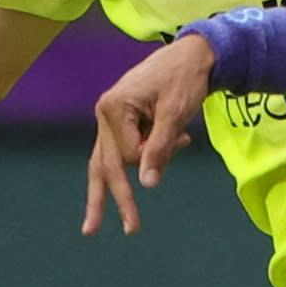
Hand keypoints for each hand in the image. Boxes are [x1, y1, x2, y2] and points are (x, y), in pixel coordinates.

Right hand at [86, 33, 216, 235]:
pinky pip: (123, 151)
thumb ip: (161, 149)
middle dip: (118, 199)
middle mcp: (104, 113)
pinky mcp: (120, 121)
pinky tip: (155, 167)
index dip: (155, 154)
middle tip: (131, 230)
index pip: (128, 154)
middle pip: (105, 165)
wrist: (193, 55)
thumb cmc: (185, 80)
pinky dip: (143, 159)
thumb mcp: (176, 114)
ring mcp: (110, 118)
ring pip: (104, 164)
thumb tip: (147, 184)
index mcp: (113, 108)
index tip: (180, 136)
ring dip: (108, 193)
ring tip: (92, 227)